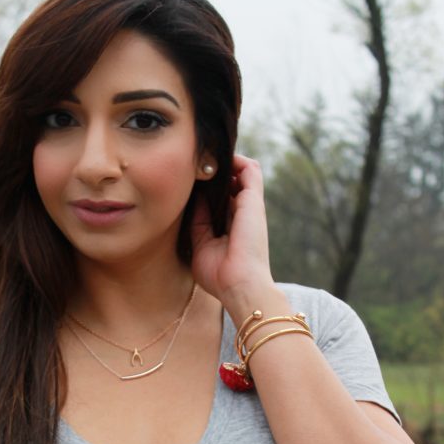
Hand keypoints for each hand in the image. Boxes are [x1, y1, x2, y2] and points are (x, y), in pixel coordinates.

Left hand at [191, 155, 277, 307]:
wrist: (239, 285)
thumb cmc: (220, 276)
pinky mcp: (254, 200)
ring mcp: (250, 206)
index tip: (189, 179)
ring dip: (225, 163)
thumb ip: (198, 222)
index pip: (221, 198)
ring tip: (205, 158)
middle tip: (193, 164)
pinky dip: (236, 159)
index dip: (207, 186)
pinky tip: (216, 158)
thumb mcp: (201, 245)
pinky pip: (250, 169)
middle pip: (231, 182)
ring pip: (242, 171)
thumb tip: (193, 198)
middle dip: (214, 172)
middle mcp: (242, 213)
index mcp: (231, 225)